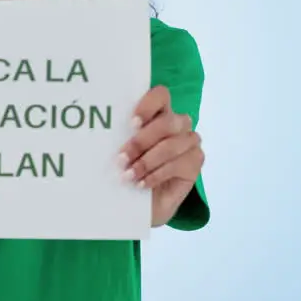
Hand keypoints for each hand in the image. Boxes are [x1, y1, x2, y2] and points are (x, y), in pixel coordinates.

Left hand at [118, 85, 204, 226]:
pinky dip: (156, 175)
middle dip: (141, 141)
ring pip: (172, 145)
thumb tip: (105, 129)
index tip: (131, 123)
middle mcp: (178, 124)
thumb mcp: (123, 152)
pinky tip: (142, 184)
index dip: (148, 105)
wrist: (143, 205)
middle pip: (167, 122)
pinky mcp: (195, 163)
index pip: (161, 95)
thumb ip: (122, 137)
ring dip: (147, 162)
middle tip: (121, 159)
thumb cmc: (131, 171)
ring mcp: (190, 143)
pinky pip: (178, 164)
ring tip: (128, 175)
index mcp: (159, 113)